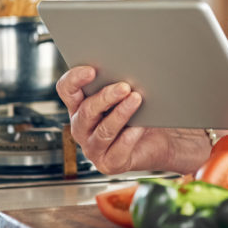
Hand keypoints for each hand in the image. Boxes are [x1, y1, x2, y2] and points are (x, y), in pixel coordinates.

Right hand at [56, 66, 209, 175]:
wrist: (161, 139)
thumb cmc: (143, 110)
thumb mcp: (129, 92)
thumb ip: (120, 81)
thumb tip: (128, 65)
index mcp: (80, 105)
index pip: (66, 89)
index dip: (75, 79)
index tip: (92, 70)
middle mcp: (82, 127)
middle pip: (86, 111)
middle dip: (105, 97)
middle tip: (125, 86)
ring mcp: (93, 148)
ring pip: (102, 131)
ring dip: (120, 114)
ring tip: (137, 100)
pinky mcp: (109, 163)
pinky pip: (117, 150)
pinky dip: (130, 136)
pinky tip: (140, 126)